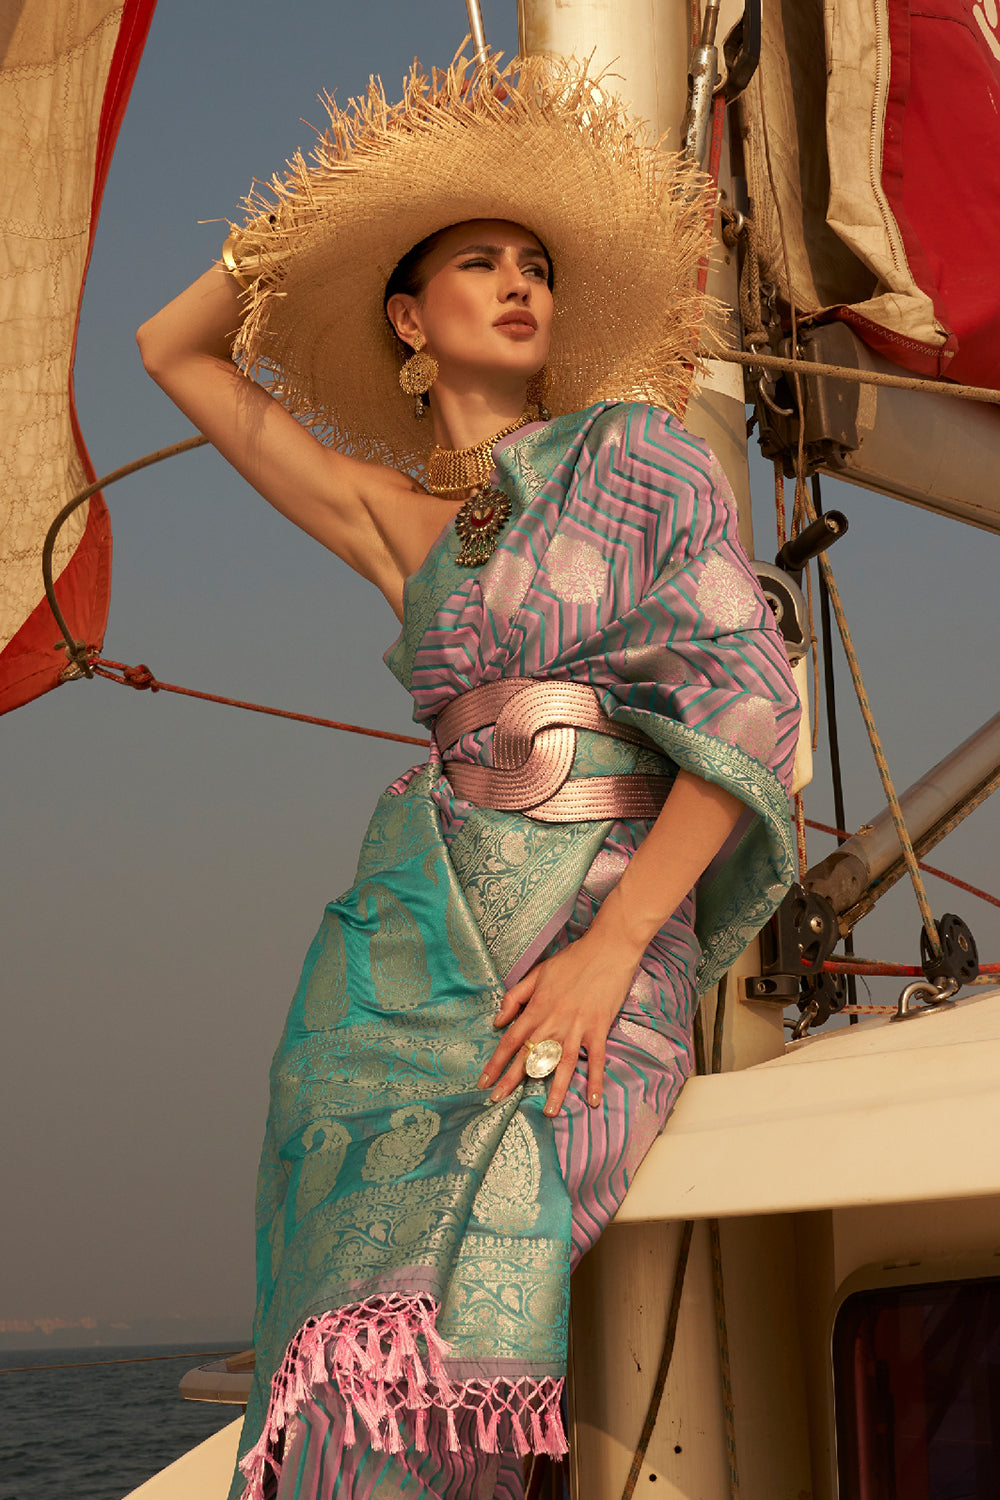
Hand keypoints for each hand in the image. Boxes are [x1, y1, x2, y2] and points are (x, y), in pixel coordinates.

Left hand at [477, 919, 641, 1115]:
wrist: (607, 949)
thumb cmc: (571, 959)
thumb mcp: (537, 973)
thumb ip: (515, 997)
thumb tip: (497, 1021)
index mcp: (537, 1009)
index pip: (511, 1041)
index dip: (496, 1063)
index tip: (484, 1081)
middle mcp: (554, 1022)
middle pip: (530, 1057)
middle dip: (512, 1081)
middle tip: (498, 1102)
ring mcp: (578, 1028)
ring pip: (563, 1064)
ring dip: (555, 1089)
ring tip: (548, 1112)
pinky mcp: (599, 1029)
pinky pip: (596, 1059)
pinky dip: (595, 1080)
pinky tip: (593, 1100)